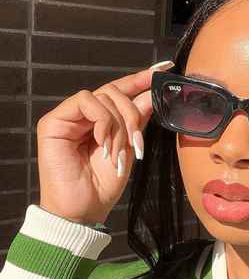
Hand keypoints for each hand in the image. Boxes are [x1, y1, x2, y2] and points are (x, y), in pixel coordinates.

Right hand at [37, 62, 172, 224]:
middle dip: (132, 113)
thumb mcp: (129, 148)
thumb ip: (137, 120)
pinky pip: (86, 101)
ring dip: (118, 124)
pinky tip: (102, 142)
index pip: (121, 92)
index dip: (141, 79)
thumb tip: (151, 94)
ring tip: (116, 151)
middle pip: (115, 91)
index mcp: (101, 121)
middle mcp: (84, 115)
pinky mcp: (54, 122)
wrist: (84, 209)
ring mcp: (68, 116)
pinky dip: (102, 120)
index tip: (164, 68)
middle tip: (135, 141)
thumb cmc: (104, 184)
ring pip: (103, 95)